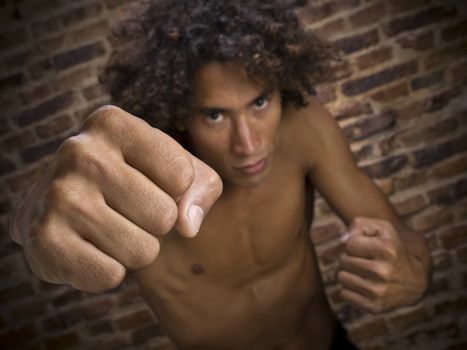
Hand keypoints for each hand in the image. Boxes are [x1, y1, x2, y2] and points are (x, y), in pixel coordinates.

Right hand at [10, 105, 222, 292]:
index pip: (182, 176)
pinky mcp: (42, 239)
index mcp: (113, 123)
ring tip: (108, 227)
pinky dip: (108, 271)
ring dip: (134, 249)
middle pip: (164, 217)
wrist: (60, 201)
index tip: (150, 182)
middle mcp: (79, 151)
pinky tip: (88, 247)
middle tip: (127, 210)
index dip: (175, 190)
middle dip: (155, 224)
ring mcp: (57, 195)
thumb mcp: (175, 168)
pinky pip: (110, 276)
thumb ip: (203, 186)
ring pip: (142, 251)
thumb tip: (188, 225)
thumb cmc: (132, 179)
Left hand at [337, 217, 427, 312]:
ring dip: (349, 274)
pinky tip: (364, 285)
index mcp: (387, 250)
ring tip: (363, 273)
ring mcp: (379, 292)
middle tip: (365, 261)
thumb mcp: (382, 229)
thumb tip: (342, 241)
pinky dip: (350, 289)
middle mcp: (383, 272)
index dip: (355, 244)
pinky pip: (344, 294)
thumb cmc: (392, 249)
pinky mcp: (374, 307)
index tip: (367, 248)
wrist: (414, 281)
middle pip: (343, 261)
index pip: (349, 244)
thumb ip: (359, 224)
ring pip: (341, 277)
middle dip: (350, 258)